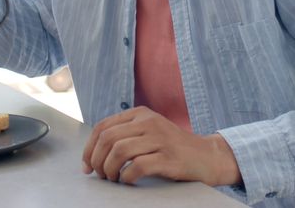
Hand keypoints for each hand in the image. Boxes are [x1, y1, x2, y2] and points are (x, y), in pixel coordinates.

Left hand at [81, 106, 241, 186]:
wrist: (208, 156)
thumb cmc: (173, 148)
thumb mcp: (149, 132)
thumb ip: (126, 135)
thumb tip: (93, 156)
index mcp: (140, 114)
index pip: (103, 127)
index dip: (89, 148)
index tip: (86, 166)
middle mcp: (149, 122)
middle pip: (108, 138)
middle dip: (96, 160)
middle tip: (99, 175)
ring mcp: (160, 139)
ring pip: (119, 151)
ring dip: (109, 169)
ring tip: (112, 179)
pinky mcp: (169, 158)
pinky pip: (138, 166)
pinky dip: (127, 177)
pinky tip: (128, 181)